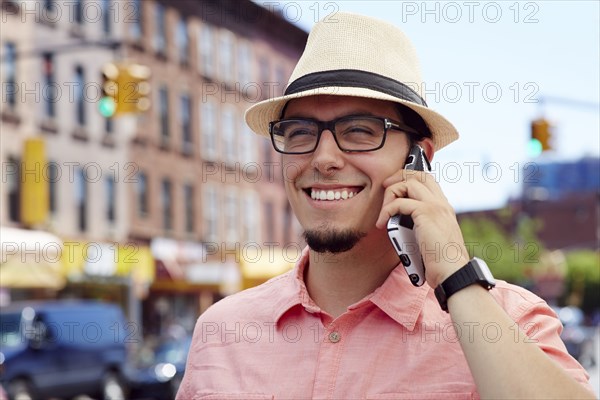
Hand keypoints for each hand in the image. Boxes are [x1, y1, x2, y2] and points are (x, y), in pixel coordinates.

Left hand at [375, 169, 469, 286]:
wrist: (452, 272)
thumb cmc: (440, 262)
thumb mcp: (431, 238)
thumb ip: (421, 226)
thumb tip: (400, 223)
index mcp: (444, 208)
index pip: (427, 181)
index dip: (409, 178)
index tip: (395, 187)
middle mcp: (441, 203)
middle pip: (418, 175)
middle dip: (398, 176)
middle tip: (385, 187)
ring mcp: (435, 206)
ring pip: (408, 183)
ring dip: (390, 194)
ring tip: (383, 213)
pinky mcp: (426, 213)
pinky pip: (400, 202)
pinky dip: (387, 210)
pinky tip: (382, 222)